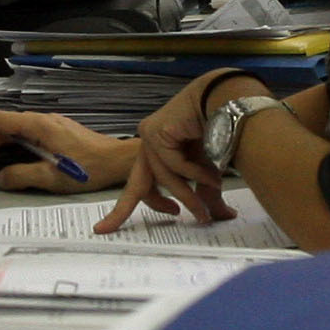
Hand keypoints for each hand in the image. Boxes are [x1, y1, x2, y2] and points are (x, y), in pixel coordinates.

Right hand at [0, 110, 131, 192]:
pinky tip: (18, 160)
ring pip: (18, 128)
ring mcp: (52, 124)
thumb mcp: (51, 177)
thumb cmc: (89, 168)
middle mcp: (44, 119)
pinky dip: (17, 144)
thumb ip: (21, 176)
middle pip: (6, 124)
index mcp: (39, 126)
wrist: (119, 160)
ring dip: (2, 144)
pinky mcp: (60, 131)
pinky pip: (30, 133)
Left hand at [101, 72, 251, 231]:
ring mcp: (150, 137)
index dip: (145, 204)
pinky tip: (211, 171)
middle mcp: (150, 144)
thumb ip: (209, 193)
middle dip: (121, 209)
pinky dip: (195, 172)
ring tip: (206, 208)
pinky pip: (173, 164)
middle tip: (104, 229)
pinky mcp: (155, 132)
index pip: (144, 183)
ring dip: (188, 196)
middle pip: (136, 184)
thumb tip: (224, 216)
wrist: (225, 99)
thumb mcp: (210, 169)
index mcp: (159, 152)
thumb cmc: (219, 129)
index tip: (134, 221)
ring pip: (164, 178)